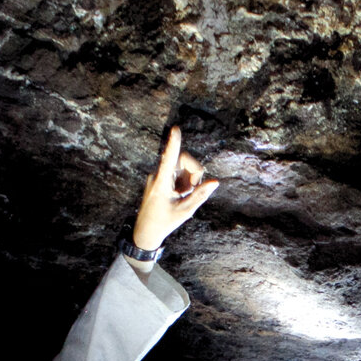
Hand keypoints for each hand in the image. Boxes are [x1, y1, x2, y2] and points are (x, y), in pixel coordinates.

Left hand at [129, 125, 218, 252]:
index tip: (176, 129)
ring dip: (188, 180)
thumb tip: (215, 182)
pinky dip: (183, 183)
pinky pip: (177, 174)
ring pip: (181, 168)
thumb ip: (200, 195)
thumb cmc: (164, 222)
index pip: (169, 158)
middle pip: (183, 160)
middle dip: (194, 172)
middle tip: (193, 190)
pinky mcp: (160, 179)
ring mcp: (158, 176)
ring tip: (183, 196)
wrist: (146, 231)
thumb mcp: (185, 211)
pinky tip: (179, 196)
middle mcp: (158, 175)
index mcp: (161, 183)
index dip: (174, 143)